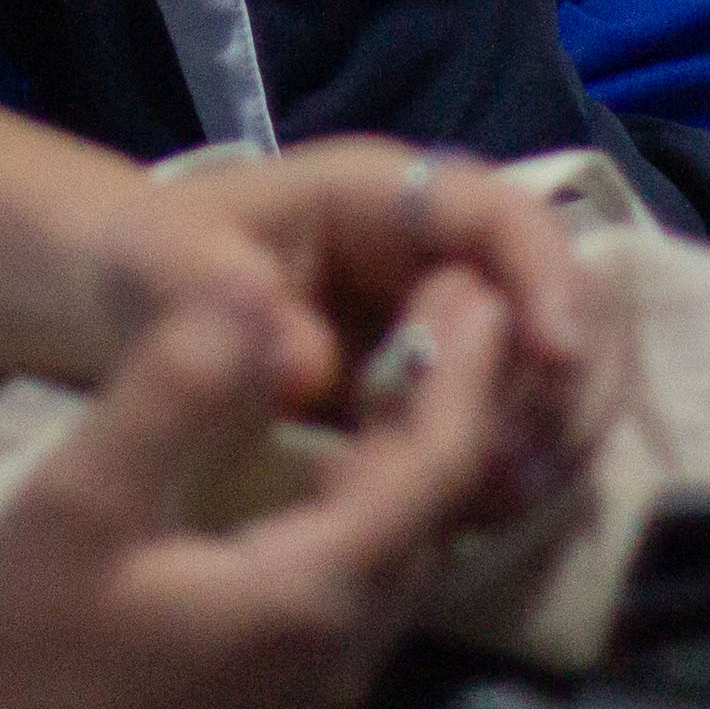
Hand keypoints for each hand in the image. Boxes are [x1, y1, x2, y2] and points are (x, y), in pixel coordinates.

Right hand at [0, 282, 511, 708]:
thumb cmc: (22, 658)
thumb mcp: (78, 503)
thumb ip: (174, 391)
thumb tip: (252, 282)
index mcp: (311, 596)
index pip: (435, 471)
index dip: (466, 372)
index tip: (479, 287)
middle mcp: (343, 662)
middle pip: (435, 522)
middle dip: (455, 412)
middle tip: (454, 315)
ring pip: (402, 572)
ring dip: (417, 474)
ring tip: (408, 384)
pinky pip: (362, 612)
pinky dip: (374, 530)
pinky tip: (335, 493)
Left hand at [89, 144, 614, 521]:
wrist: (140, 298)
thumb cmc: (156, 259)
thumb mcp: (165, 265)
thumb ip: (220, 300)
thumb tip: (307, 367)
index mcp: (381, 194)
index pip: (498, 211)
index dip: (542, 274)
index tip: (554, 353)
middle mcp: (440, 246)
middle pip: (565, 287)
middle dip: (568, 372)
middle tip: (521, 462)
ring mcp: (455, 313)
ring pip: (562, 358)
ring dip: (555, 428)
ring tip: (502, 500)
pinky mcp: (449, 379)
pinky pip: (522, 413)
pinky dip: (522, 460)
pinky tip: (478, 514)